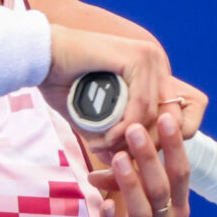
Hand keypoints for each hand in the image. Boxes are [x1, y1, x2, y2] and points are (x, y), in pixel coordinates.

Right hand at [40, 24, 206, 156]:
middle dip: (146, 147)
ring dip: (130, 139)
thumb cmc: (63, 83)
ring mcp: (149, 58)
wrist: (40, 56)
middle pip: (171, 119)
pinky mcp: (137, 58)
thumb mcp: (96, 115)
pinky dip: (125, 127)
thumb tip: (126, 160)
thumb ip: (114, 132)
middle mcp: (155, 63)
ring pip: (154, 115)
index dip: (159, 142)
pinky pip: (141, 105)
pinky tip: (106, 137)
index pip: (176, 115)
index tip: (131, 156)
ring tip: (104, 147)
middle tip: (117, 159)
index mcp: (151, 73)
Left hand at [91, 115, 190, 216]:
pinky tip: (104, 204)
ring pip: (142, 212)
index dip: (174, 146)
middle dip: (150, 158)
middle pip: (161, 189)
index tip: (166, 118)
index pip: (181, 174)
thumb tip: (131, 144)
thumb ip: (146, 182)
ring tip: (119, 158)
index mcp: (177, 211)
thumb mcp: (158, 212)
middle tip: (135, 129)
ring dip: (130, 184)